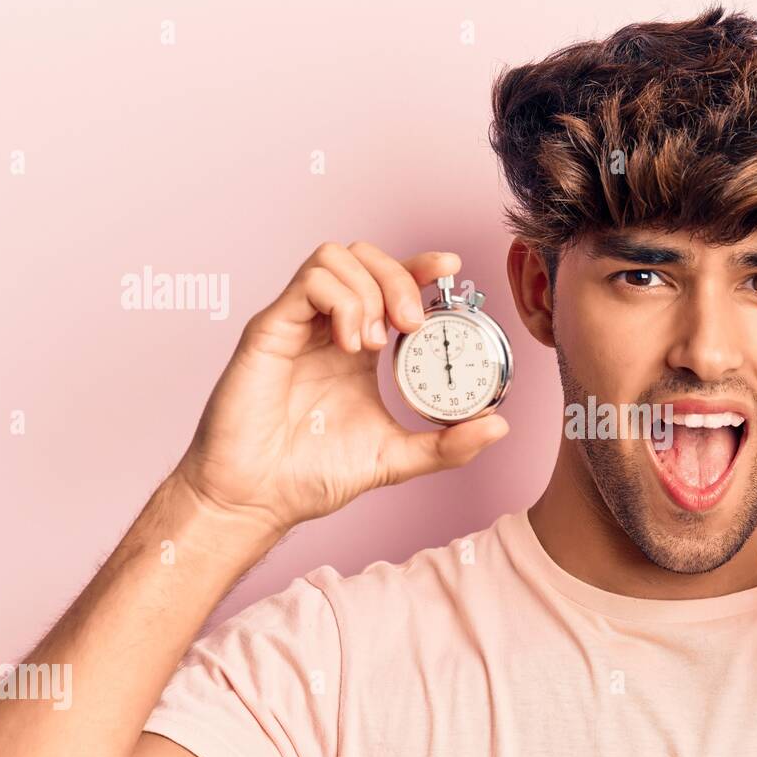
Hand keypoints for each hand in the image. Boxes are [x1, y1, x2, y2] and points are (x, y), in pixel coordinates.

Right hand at [173, 242, 508, 533]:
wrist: (257, 499)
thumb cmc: (312, 476)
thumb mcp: (398, 459)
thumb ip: (448, 445)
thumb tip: (499, 427)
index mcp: (359, 347)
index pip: (390, 283)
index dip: (421, 266)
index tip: (452, 268)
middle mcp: (329, 327)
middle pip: (366, 257)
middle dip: (401, 278)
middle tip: (414, 325)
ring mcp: (298, 324)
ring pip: (336, 257)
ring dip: (370, 291)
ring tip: (376, 344)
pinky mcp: (270, 329)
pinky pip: (309, 283)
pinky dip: (342, 303)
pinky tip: (352, 346)